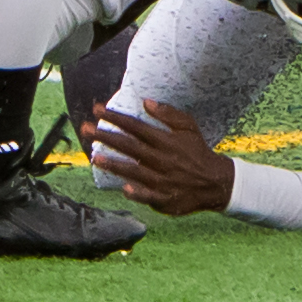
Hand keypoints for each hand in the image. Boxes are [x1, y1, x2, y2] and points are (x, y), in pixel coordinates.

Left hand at [91, 102, 234, 216]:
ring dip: (115, 165)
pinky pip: (150, 196)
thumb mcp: (189, 127)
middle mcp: (163, 159)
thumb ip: (168, 114)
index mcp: (166, 141)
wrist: (216, 182)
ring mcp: (164, 181)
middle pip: (130, 147)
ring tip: (95, 158)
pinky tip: (124, 189)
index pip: (136, 127)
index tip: (96, 109)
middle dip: (106, 137)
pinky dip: (138, 193)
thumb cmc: (198, 151)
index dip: (116, 118)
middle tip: (85, 129)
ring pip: (135, 171)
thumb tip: (146, 102)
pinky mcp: (167, 199)